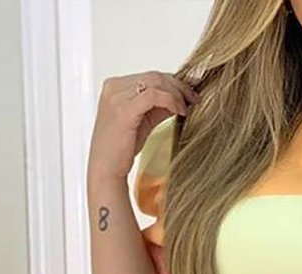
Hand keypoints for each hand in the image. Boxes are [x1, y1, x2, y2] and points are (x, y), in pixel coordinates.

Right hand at [87, 70, 199, 185]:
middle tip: (195, 99)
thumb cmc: (122, 149)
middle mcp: (114, 87)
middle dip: (179, 87)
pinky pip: (153, 96)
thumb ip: (159, 108)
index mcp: (116, 87)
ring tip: (188, 108)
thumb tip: (181, 99)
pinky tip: (179, 112)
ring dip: (177, 94)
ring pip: (156, 82)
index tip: (191, 94)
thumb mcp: (144, 121)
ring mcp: (117, 96)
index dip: (175, 83)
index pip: (151, 76)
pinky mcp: (124, 109)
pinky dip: (170, 101)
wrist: (106, 169)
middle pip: (155, 76)